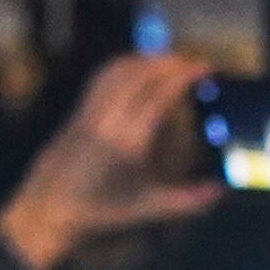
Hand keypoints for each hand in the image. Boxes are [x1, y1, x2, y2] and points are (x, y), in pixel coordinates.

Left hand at [0, 50, 222, 269]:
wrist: (49, 207)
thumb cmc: (100, 210)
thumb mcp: (145, 208)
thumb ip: (185, 200)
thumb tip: (220, 191)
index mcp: (128, 142)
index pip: (159, 95)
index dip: (183, 76)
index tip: (204, 68)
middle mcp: (108, 120)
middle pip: (141, 75)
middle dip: (169, 62)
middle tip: (194, 62)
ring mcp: (91, 111)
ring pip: (120, 70)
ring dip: (147, 59)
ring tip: (170, 60)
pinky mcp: (79, 109)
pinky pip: (103, 76)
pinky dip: (124, 64)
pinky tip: (137, 66)